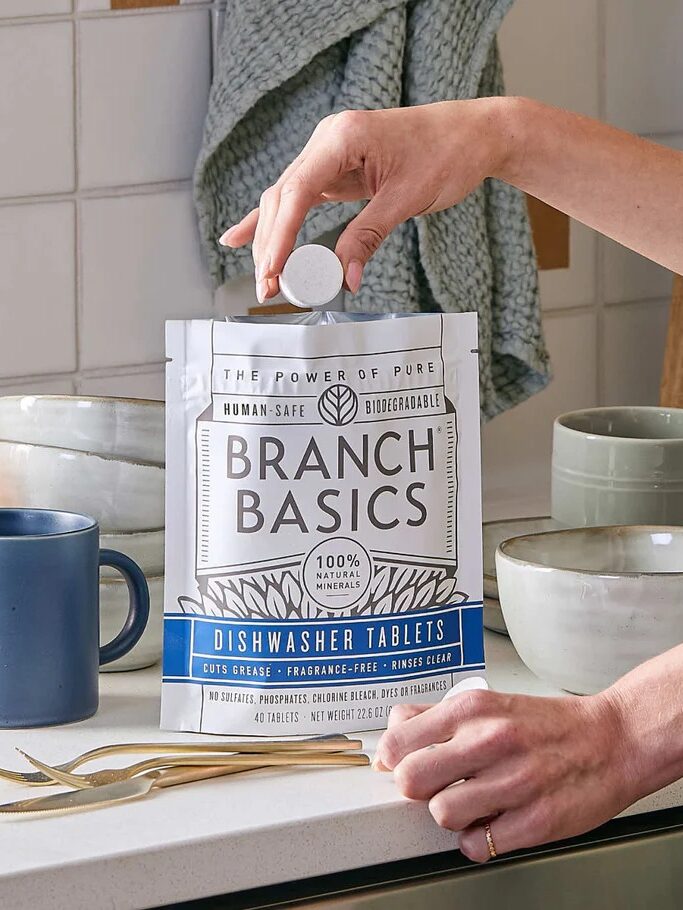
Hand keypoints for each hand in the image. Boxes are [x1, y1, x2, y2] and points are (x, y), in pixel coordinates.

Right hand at [219, 98, 512, 301]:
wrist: (472, 133)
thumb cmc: (447, 154)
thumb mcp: (408, 198)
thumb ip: (370, 235)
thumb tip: (345, 277)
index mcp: (343, 137)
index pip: (297, 192)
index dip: (279, 235)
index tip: (272, 271)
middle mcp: (328, 140)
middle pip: (282, 197)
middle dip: (270, 245)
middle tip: (268, 288)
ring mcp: (328, 154)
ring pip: (285, 200)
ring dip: (271, 240)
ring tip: (265, 280)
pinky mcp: (335, 169)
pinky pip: (297, 198)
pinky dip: (273, 221)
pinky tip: (239, 237)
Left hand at [374, 688, 634, 862]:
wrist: (611, 740)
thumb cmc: (547, 725)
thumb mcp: (488, 704)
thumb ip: (437, 717)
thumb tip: (393, 732)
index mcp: (474, 709)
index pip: (398, 740)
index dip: (392, 759)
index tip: (398, 765)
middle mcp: (490, 741)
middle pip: (411, 779)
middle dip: (416, 788)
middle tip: (434, 787)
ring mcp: (514, 782)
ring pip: (441, 814)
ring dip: (450, 815)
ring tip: (470, 804)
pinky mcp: (535, 820)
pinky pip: (476, 845)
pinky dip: (477, 840)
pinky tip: (491, 822)